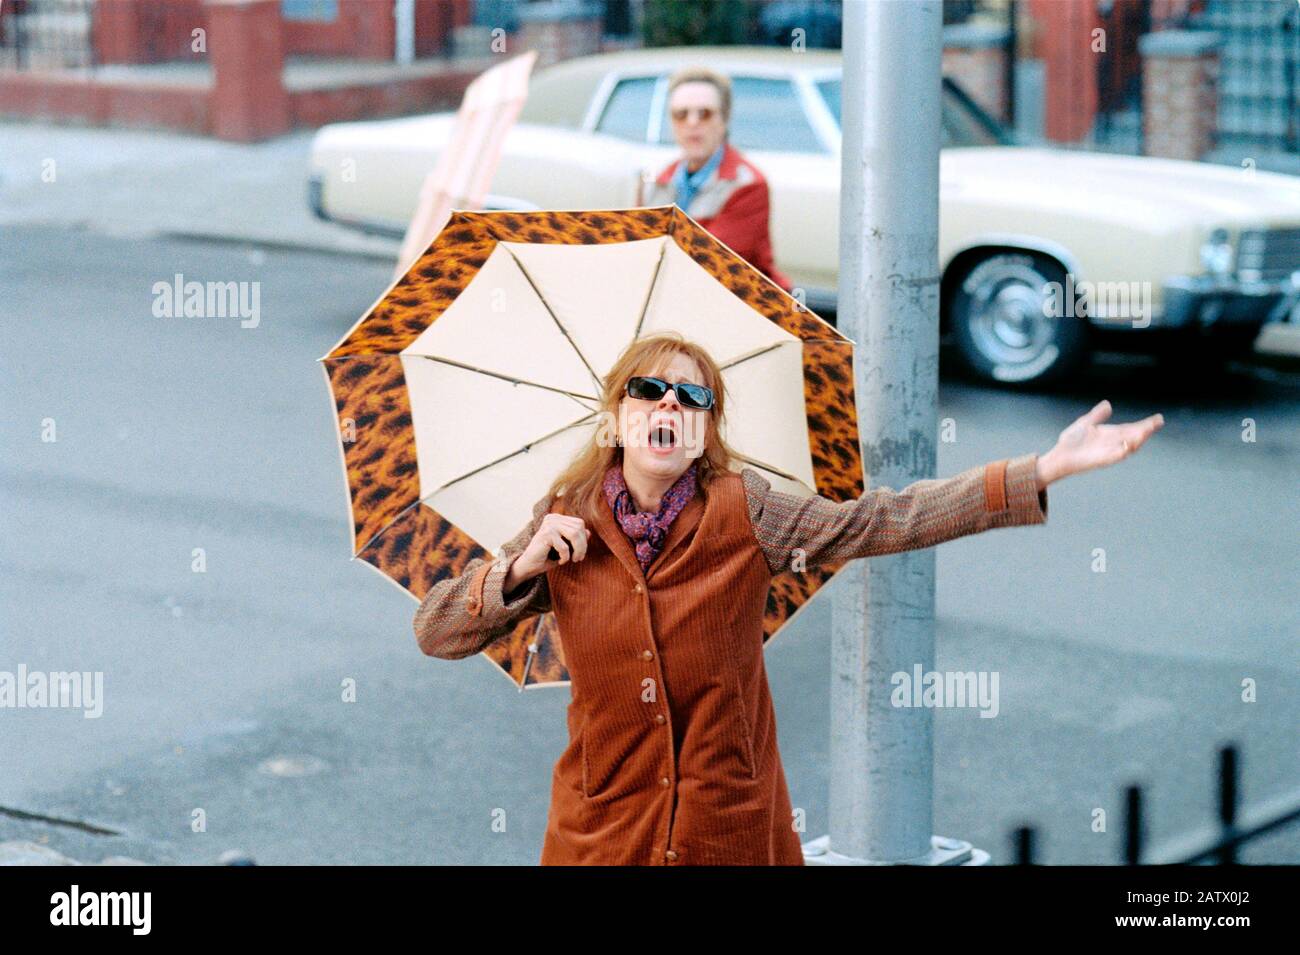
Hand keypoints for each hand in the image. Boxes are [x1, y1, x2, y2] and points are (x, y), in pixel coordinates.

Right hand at [507, 513, 588, 587]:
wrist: (529, 566)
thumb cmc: (547, 556)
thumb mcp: (565, 546)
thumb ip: (575, 538)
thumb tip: (589, 532)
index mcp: (556, 518)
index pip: (579, 523)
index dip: (583, 539)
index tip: (580, 552)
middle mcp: (552, 518)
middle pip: (578, 528)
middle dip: (582, 545)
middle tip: (578, 558)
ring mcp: (548, 525)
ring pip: (574, 534)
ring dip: (577, 550)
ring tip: (573, 559)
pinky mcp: (546, 534)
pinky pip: (564, 546)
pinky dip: (565, 557)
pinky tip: (560, 561)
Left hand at [1036, 400, 1163, 488]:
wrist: (1059, 456)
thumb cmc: (1071, 442)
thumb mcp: (1085, 423)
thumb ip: (1097, 415)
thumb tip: (1108, 404)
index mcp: (1110, 434)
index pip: (1131, 428)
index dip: (1145, 424)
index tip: (1158, 418)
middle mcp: (1113, 443)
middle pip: (1134, 436)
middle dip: (1146, 430)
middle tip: (1157, 422)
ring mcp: (1109, 452)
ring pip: (1129, 446)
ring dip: (1139, 439)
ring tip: (1148, 430)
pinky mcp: (1102, 460)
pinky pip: (1116, 456)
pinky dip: (1123, 450)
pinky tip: (1129, 443)